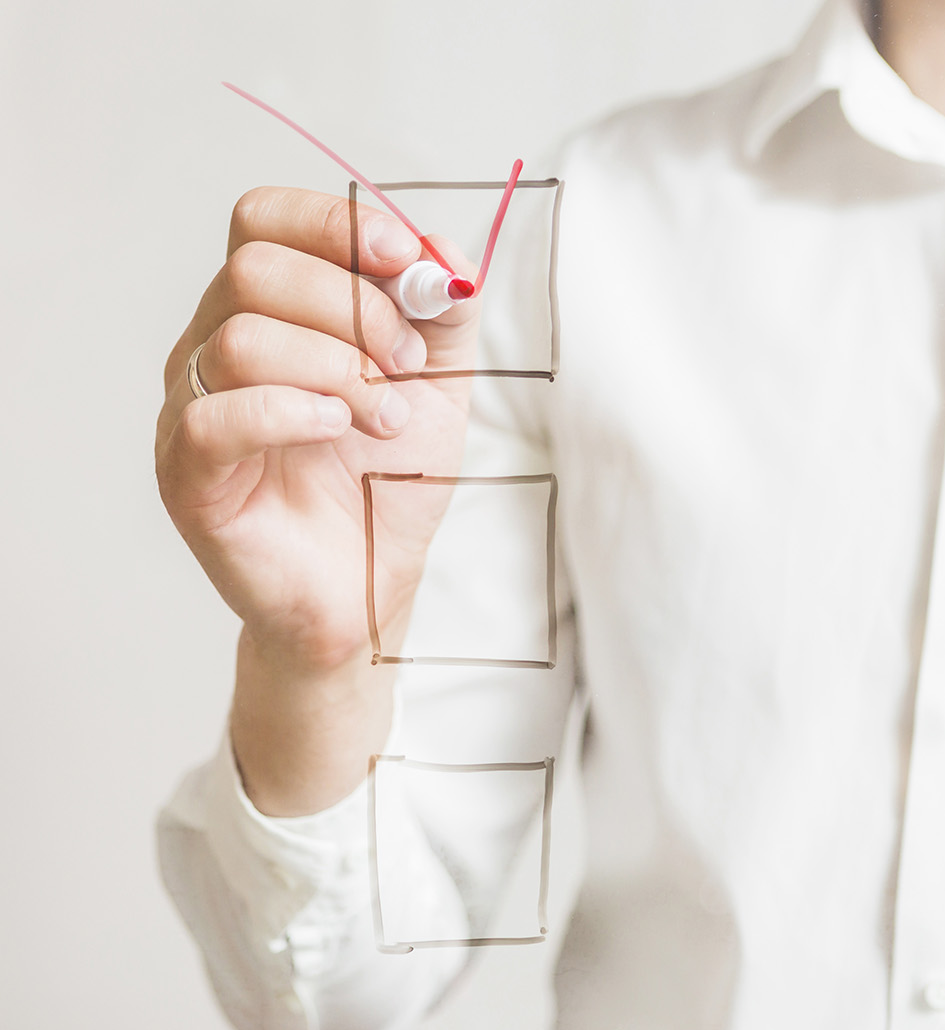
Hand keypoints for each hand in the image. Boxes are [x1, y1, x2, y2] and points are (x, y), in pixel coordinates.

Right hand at [156, 186, 476, 671]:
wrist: (370, 583)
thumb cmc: (388, 481)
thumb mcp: (441, 382)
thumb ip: (444, 312)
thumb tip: (442, 250)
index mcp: (270, 309)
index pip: (264, 219)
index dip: (334, 224)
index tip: (404, 261)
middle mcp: (215, 345)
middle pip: (255, 268)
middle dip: (353, 308)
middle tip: (405, 364)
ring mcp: (192, 406)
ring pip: (241, 338)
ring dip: (337, 371)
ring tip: (382, 419)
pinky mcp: (187, 472)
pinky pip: (215, 416)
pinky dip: (292, 413)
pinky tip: (336, 433)